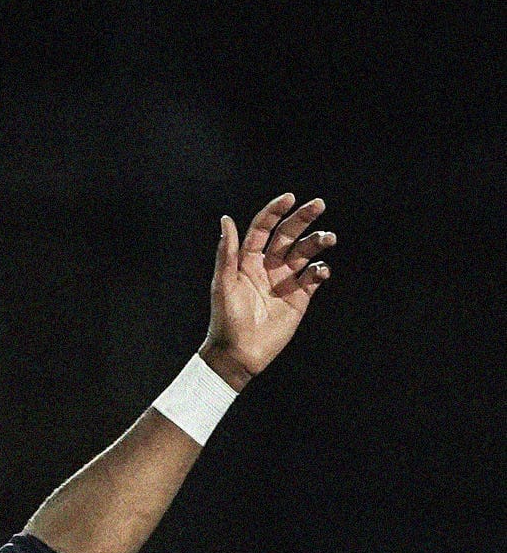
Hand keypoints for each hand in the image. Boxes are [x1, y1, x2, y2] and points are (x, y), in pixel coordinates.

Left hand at [201, 194, 334, 387]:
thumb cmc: (226, 320)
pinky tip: (321, 271)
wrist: (238, 354)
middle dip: (303, 218)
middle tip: (319, 204)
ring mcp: (285, 281)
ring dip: (317, 242)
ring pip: (305, 252)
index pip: (264, 228)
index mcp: (248, 260)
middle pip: (288, 235)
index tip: (290, 198)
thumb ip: (227, 252)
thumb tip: (226, 219)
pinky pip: (314, 277)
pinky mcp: (299, 298)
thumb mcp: (223, 284)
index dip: (275, 211)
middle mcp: (268, 267)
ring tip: (328, 238)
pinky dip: (321, 270)